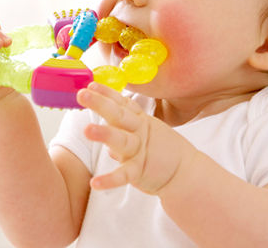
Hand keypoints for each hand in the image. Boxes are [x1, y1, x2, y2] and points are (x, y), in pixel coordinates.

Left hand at [77, 82, 197, 194]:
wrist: (185, 171)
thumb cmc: (161, 148)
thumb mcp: (143, 130)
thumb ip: (123, 127)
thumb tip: (101, 123)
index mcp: (139, 120)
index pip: (122, 103)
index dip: (107, 93)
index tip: (91, 84)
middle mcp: (139, 132)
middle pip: (119, 115)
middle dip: (101, 104)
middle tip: (82, 95)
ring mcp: (140, 151)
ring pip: (121, 140)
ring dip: (105, 134)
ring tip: (87, 129)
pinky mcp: (140, 172)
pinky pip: (124, 175)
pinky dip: (110, 180)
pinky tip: (95, 183)